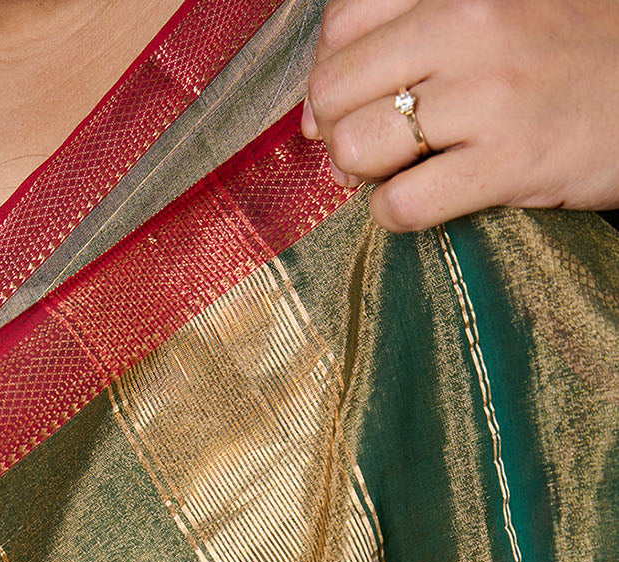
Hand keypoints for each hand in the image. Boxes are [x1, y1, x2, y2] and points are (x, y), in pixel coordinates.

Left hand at [301, 0, 618, 230]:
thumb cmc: (572, 51)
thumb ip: (414, 36)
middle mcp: (469, 24)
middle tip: (374, 147)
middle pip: (336, 90)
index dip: (331, 76)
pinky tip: (424, 201)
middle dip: (341, 130)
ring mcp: (487, 95)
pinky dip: (395, 215)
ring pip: (358, 147)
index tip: (351, 103)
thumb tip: (316, 112)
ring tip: (403, 171)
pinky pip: (401, 204)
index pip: (344, 23)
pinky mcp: (507, 162)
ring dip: (365, 175)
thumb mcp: (499, 12)